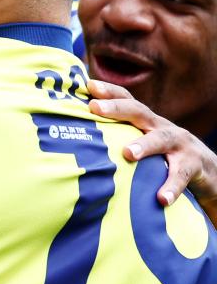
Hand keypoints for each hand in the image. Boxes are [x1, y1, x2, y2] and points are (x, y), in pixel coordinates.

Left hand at [88, 79, 216, 218]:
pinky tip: (162, 198)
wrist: (210, 173)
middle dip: (117, 108)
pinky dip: (172, 186)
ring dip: (145, 145)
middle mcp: (162, 127)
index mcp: (146, 122)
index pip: (127, 99)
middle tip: (95, 108)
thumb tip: (79, 137)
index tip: (88, 84)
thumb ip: (120, 137)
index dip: (109, 91)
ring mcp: (181, 145)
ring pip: (162, 140)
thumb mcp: (144, 142)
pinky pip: (182, 175)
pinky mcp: (195, 165)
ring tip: (127, 153)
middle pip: (140, 112)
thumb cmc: (164, 158)